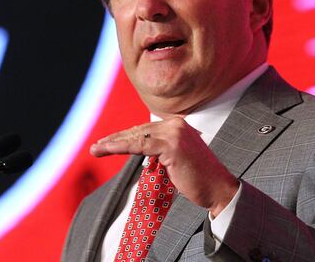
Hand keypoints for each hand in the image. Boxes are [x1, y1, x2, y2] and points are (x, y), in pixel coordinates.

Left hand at [90, 117, 238, 216]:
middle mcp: (176, 124)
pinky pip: (140, 145)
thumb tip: (139, 149)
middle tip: (96, 147)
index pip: (144, 130)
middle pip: (138, 131)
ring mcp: (174, 133)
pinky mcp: (172, 145)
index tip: (107, 143)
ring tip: (96, 149)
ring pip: (136, 137)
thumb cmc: (197, 178)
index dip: (124, 137)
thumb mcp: (175, 159)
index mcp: (177, 125)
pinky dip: (121, 147)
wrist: (218, 189)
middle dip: (115, 139)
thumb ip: (160, 150)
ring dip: (113, 144)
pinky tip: (108, 149)